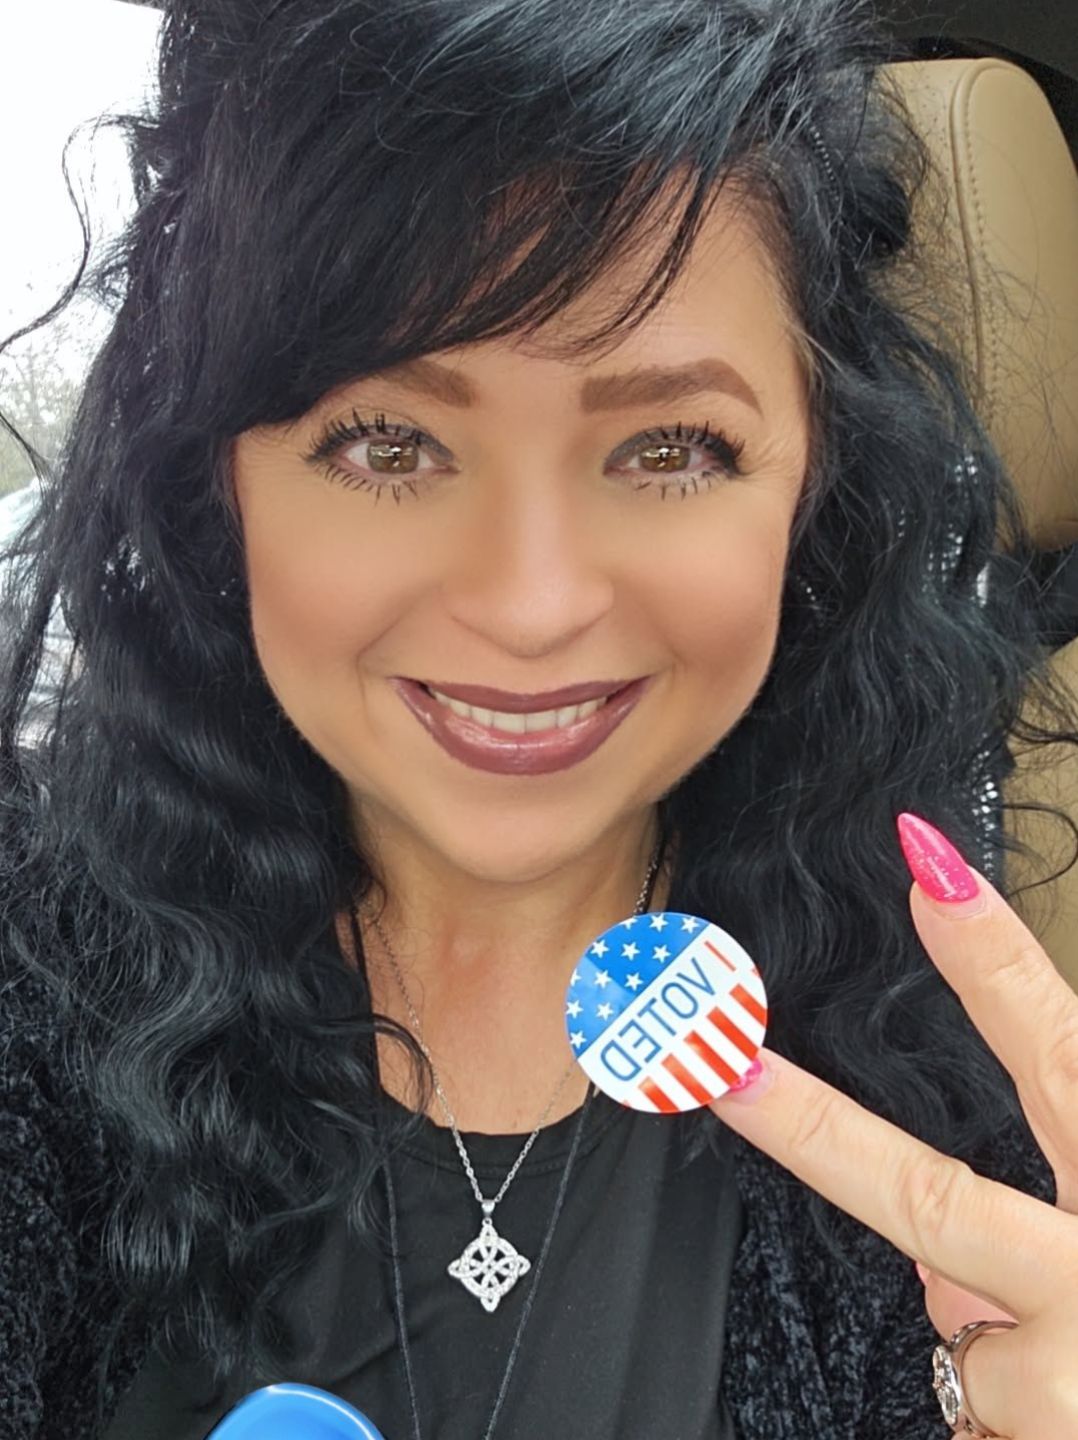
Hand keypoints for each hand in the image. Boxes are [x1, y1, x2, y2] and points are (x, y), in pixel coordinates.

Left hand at [710, 811, 1077, 1438]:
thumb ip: (1062, 1198)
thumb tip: (941, 1272)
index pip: (1063, 1050)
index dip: (991, 958)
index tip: (923, 861)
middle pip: (933, 1196)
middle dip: (813, 1132)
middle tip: (722, 1068)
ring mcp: (1075, 1373)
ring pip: (962, 1339)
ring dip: (998, 1340)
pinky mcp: (1053, 1433)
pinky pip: (989, 1411)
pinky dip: (1018, 1405)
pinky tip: (1069, 1406)